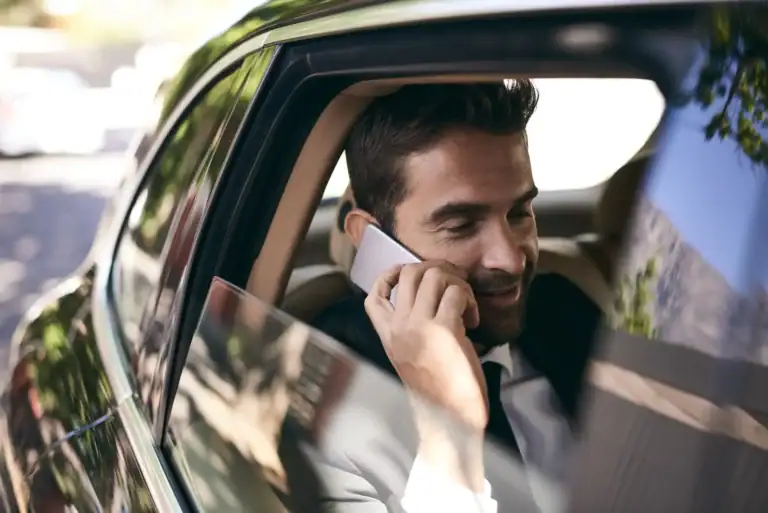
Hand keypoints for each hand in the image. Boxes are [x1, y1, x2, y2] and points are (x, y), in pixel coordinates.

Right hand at [364, 261, 487, 489]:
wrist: (449, 420)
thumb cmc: (437, 389)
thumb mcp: (411, 355)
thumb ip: (410, 328)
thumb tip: (430, 293)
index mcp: (387, 335)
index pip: (373, 294)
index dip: (389, 275)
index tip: (411, 277)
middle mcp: (399, 327)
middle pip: (409, 272)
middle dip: (436, 269)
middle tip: (454, 286)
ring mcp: (420, 327)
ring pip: (434, 276)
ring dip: (457, 283)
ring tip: (465, 305)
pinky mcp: (445, 330)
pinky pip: (457, 293)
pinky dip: (469, 300)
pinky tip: (473, 321)